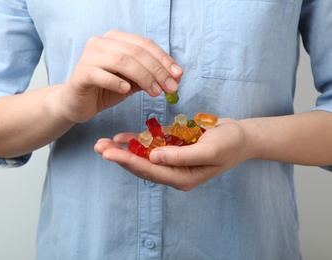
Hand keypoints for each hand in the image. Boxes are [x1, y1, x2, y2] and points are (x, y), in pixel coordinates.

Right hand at [57, 30, 182, 122]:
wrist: (75, 104)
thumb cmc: (104, 90)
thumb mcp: (131, 82)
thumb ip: (148, 77)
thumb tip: (174, 77)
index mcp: (115, 40)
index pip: (145, 44)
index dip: (164, 59)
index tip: (178, 76)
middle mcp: (101, 42)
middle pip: (136, 51)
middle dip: (157, 70)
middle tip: (170, 87)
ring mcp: (89, 56)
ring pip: (121, 60)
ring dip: (143, 77)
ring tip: (155, 92)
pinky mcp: (81, 73)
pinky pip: (101, 74)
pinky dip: (116, 82)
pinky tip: (126, 90)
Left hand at [94, 119, 254, 190]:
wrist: (242, 136)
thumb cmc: (229, 143)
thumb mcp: (208, 149)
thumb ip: (181, 156)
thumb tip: (153, 157)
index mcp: (182, 178)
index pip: (150, 170)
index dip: (128, 162)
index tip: (108, 154)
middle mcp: (174, 172)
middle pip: (142, 165)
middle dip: (119, 156)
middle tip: (98, 147)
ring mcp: (173, 161)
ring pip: (144, 156)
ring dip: (124, 149)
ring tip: (104, 142)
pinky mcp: (173, 148)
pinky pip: (152, 145)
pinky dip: (138, 141)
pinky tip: (123, 138)